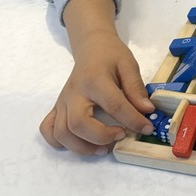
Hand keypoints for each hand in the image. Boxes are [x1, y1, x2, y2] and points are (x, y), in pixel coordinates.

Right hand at [40, 0, 155, 154]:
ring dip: (82, 147)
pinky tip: (79, 143)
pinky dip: (59, 142)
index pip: (113, 105)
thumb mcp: (128, 65)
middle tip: (121, 135)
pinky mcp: (57, 108)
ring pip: (62, 133)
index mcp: (95, 80)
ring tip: (104, 147)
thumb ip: (136, 88)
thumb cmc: (111, 56)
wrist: (91, 48)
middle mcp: (74, 93)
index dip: (132, 120)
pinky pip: (48, 130)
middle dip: (101, 136)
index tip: (146, 128)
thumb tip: (147, 111)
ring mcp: (62, 103)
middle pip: (78, 123)